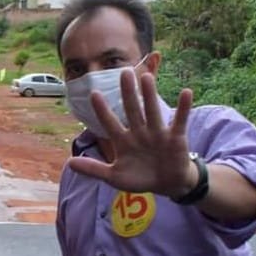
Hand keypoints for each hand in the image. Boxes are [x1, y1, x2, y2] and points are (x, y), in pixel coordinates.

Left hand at [68, 70, 197, 198]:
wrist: (167, 184)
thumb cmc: (140, 178)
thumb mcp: (114, 176)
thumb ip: (93, 169)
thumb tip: (69, 164)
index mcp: (123, 140)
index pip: (110, 123)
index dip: (102, 110)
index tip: (93, 93)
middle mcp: (139, 132)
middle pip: (132, 110)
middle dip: (128, 92)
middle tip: (123, 71)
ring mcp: (157, 133)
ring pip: (152, 111)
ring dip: (150, 95)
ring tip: (146, 77)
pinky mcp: (175, 137)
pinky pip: (179, 120)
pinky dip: (183, 108)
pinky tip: (186, 92)